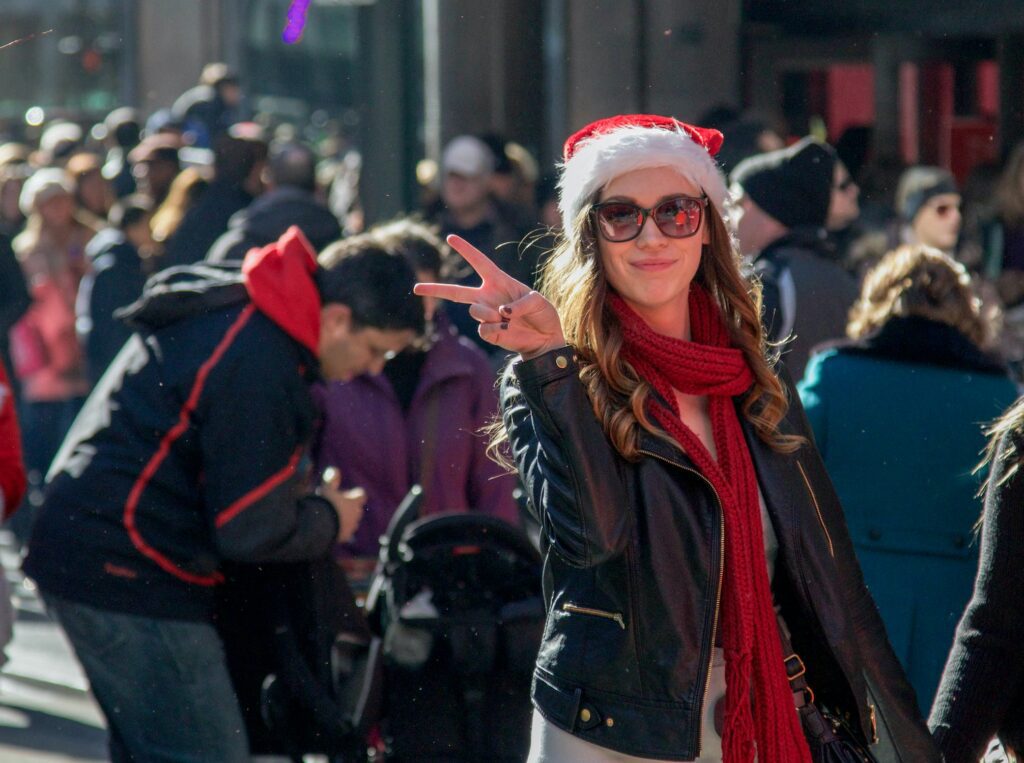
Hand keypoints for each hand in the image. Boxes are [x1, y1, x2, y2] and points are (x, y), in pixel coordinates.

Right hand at [320, 467, 365, 542]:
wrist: (322, 527)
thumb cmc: (325, 505)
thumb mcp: (326, 489)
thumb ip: (331, 479)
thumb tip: (335, 470)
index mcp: (354, 501)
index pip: (361, 495)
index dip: (354, 494)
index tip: (345, 494)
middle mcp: (356, 514)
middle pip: (356, 509)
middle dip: (348, 508)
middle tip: (335, 506)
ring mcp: (351, 527)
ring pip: (351, 522)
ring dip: (344, 520)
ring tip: (330, 519)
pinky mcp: (345, 537)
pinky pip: (344, 532)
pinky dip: (339, 530)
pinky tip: (328, 528)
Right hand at [414, 235, 566, 358]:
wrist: (546, 339)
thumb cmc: (543, 315)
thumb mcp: (538, 302)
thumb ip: (521, 303)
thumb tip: (501, 312)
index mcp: (499, 281)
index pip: (479, 262)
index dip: (465, 249)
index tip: (450, 237)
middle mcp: (488, 297)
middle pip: (456, 292)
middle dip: (435, 289)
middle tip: (415, 288)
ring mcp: (487, 315)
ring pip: (474, 310)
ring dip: (489, 313)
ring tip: (506, 318)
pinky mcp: (489, 333)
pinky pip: (484, 329)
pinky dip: (497, 329)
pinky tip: (507, 330)